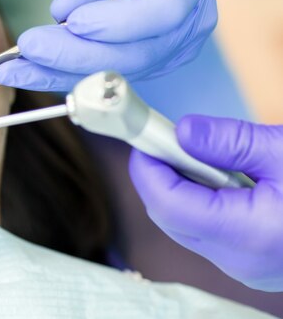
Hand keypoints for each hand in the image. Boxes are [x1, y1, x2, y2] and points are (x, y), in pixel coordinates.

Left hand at [0, 0, 215, 91]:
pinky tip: (23, 73)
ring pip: (108, 72)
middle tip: (29, 47)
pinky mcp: (134, 67)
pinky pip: (95, 76)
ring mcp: (161, 55)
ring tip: (11, 70)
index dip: (117, 24)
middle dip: (74, 55)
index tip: (74, 21)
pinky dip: (57, 75)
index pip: (161, 14)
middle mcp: (184, 31)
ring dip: (56, 73)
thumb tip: (64, 14)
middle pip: (131, 55)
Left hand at [130, 115, 282, 291]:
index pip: (166, 203)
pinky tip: (218, 177)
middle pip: (169, 216)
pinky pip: (208, 233)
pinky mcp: (253, 264)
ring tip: (197, 153)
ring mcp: (246, 268)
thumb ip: (230, 142)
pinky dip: (201, 202)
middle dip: (159, 175)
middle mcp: (238, 262)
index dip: (148, 167)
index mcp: (246, 234)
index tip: (146, 136)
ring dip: (179, 188)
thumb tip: (182, 132)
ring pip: (185, 226)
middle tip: (165, 139)